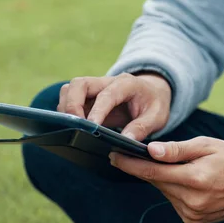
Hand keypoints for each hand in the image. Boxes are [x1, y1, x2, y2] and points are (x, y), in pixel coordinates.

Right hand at [57, 73, 171, 140]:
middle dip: (72, 105)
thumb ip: (142, 128)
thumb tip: (126, 140)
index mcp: (126, 84)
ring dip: (66, 108)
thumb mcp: (157, 117)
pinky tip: (73, 128)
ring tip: (71, 129)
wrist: (152, 93)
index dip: (97, 111)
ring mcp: (95, 89)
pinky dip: (67, 113)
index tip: (91, 127)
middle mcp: (107, 82)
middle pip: (79, 84)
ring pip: (70, 90)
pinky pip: (70, 100)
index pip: (107, 95)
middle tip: (75, 128)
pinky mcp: (88, 98)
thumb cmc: (154, 104)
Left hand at [109, 137, 223, 222]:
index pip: (152, 172)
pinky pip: (174, 202)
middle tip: (151, 155)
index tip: (113, 156)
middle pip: (157, 182)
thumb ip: (177, 149)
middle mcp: (192, 201)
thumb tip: (150, 151)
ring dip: (166, 180)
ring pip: (165, 192)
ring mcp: (193, 215)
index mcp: (196, 179)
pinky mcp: (193, 222)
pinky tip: (192, 184)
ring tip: (186, 169)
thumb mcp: (207, 145)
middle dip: (150, 168)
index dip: (130, 164)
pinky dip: (176, 191)